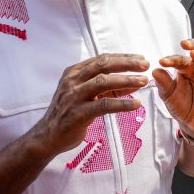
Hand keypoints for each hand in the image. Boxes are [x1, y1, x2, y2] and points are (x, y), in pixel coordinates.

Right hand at [28, 53, 148, 157]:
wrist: (48, 136)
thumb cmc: (70, 113)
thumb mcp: (87, 95)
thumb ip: (108, 88)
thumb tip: (134, 82)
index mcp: (74, 72)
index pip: (102, 59)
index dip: (123, 57)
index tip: (141, 58)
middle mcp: (72, 81)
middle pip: (103, 66)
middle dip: (127, 63)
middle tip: (145, 65)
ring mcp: (73, 96)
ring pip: (103, 82)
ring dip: (126, 80)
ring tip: (143, 82)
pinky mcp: (77, 113)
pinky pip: (103, 105)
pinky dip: (122, 104)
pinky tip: (136, 104)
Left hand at [153, 39, 193, 138]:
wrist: (192, 123)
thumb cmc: (180, 106)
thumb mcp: (168, 95)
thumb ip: (163, 83)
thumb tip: (155, 70)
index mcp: (184, 68)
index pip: (179, 59)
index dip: (171, 59)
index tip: (162, 62)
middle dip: (193, 44)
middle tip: (184, 44)